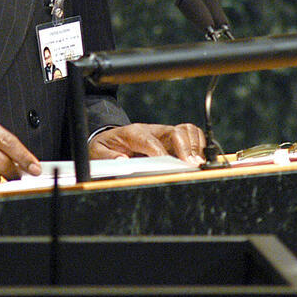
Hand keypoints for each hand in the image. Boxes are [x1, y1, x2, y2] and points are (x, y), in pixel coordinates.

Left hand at [89, 123, 205, 165]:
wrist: (110, 138)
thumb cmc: (105, 146)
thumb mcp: (97, 152)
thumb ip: (107, 157)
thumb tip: (122, 161)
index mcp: (133, 133)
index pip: (150, 141)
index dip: (161, 153)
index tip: (170, 166)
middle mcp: (151, 130)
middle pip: (175, 131)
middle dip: (186, 148)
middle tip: (192, 165)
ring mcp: (163, 133)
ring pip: (187, 130)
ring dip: (195, 146)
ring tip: (198, 163)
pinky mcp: (171, 138)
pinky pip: (191, 135)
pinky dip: (198, 144)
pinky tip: (198, 159)